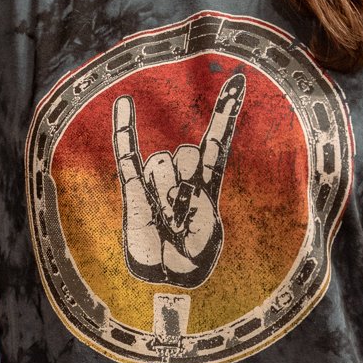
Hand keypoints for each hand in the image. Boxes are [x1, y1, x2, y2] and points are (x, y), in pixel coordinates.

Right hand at [113, 74, 245, 288]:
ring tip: (165, 221)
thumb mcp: (207, 235)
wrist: (164, 283)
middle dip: (186, 183)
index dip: (226, 112)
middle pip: (187, 153)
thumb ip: (197, 204)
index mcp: (208, 185)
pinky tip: (123, 102)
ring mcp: (157, 182)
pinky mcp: (134, 191)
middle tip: (183, 218)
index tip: (238, 79)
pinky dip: (125, 129)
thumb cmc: (190, 263)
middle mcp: (183, 176)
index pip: (217, 142)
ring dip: (165, 193)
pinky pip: (127, 155)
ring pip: (162, 162)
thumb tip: (178, 181)